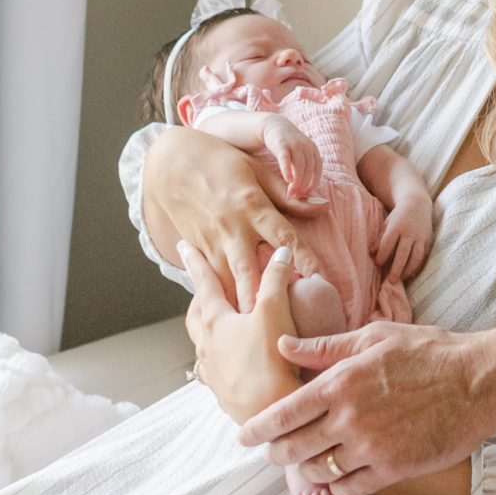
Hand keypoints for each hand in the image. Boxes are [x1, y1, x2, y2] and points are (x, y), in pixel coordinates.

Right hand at [143, 126, 322, 310]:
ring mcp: (212, 242)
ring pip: (228, 282)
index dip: (306, 261)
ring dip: (241, 305)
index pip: (286, 238)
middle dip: (267, 299)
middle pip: (253, 271)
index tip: (323, 282)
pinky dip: (221, 297)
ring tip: (257, 332)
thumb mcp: (257, 171)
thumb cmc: (222, 162)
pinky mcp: (197, 249)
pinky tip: (231, 318)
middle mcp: (233, 229)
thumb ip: (288, 195)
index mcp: (253, 207)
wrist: (171, 164)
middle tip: (285, 323)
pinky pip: (211, 279)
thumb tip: (324, 207)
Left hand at [182, 241, 303, 423]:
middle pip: (196, 315)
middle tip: (204, 287)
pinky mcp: (223, 392)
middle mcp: (207, 346)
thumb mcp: (276, 311)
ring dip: (207, 328)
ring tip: (218, 322)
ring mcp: (213, 371)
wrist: (270, 411)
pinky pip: (213, 368)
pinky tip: (231, 360)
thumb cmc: (272, 359)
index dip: (195, 263)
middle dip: (199, 298)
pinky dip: (218, 356)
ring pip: (202, 343)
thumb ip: (276, 278)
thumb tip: (281, 252)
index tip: (184, 246)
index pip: (203, 284)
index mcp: (215, 322)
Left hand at [238, 316, 495, 494]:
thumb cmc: (430, 352)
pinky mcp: (393, 469)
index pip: (282, 413)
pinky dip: (338, 486)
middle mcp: (349, 418)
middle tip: (274, 453)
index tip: (244, 437)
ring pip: (318, 471)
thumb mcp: (375, 337)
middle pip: (292, 448)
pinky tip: (340, 477)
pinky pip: (349, 489)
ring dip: (306, 471)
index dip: (257, 429)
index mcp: (340, 382)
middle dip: (276, 453)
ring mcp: (370, 447)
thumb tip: (284, 345)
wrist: (480, 381)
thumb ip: (325, 347)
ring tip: (308, 464)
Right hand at [263, 114, 324, 204]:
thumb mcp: (300, 154)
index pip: (317, 169)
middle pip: (308, 169)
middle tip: (297, 196)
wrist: (274, 126)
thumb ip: (305, 167)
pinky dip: (287, 170)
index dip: (313, 183)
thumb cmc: (288, 145)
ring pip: (299, 166)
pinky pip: (286, 159)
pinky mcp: (282, 144)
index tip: (307, 193)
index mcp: (313, 149)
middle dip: (304, 185)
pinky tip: (287, 180)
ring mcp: (294, 144)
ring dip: (296, 181)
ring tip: (291, 192)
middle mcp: (306, 146)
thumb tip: (308, 189)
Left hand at [376, 189, 434, 285]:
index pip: (388, 244)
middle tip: (391, 281)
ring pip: (416, 257)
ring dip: (408, 270)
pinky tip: (411, 274)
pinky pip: (423, 256)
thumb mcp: (387, 224)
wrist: (417, 203)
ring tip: (401, 278)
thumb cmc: (398, 216)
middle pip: (403, 253)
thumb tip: (371, 255)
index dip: (382, 256)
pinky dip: (417, 266)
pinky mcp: (428, 240)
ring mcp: (420, 236)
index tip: (378, 264)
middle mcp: (409, 232)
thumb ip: (380, 239)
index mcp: (396, 226)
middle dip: (396, 268)